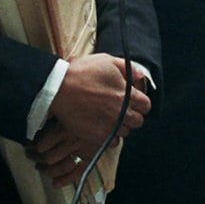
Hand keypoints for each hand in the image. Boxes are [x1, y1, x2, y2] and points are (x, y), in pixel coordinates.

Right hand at [27, 54, 150, 184]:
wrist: (58, 88)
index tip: (133, 100)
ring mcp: (110, 125)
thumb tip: (140, 76)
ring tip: (109, 117)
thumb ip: (128, 68)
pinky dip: (110, 136)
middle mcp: (121, 112)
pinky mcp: (97, 136)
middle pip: (138, 121)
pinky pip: (113, 142)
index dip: (141, 102)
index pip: (146, 105)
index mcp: (126, 94)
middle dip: (132, 115)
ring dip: (121, 126)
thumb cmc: (81, 72)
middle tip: (121, 109)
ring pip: (126, 132)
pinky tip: (103, 126)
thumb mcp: (107, 61)